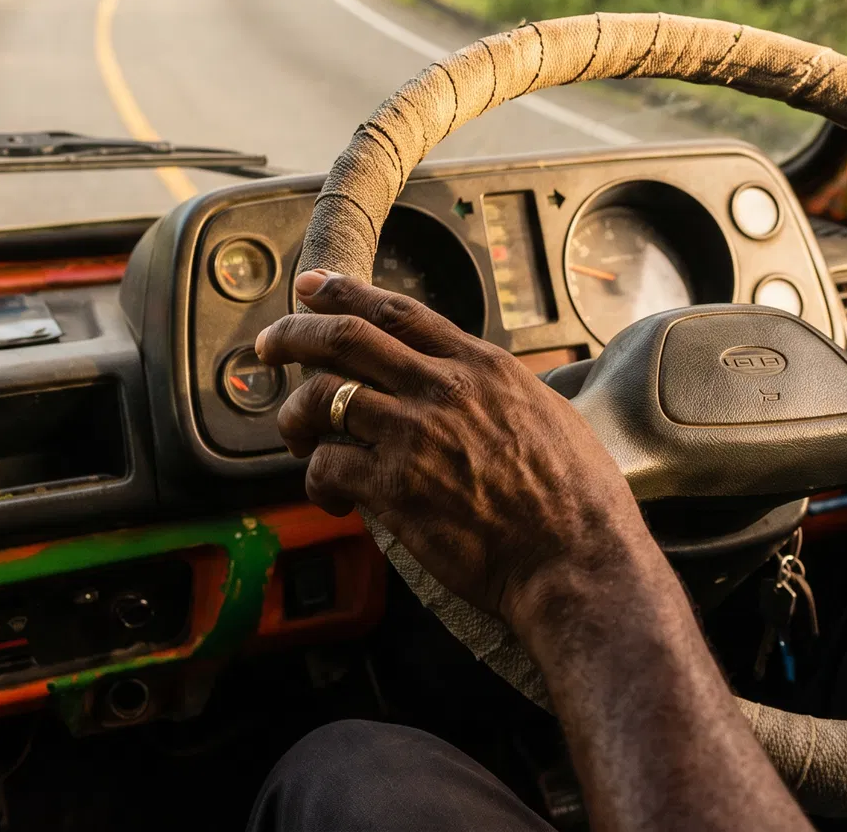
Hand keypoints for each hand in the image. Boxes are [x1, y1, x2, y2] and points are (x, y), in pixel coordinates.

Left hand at [256, 270, 658, 632]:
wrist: (577, 560)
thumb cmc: (577, 499)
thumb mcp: (546, 413)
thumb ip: (497, 390)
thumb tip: (471, 385)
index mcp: (482, 366)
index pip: (398, 310)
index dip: (346, 292)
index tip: (314, 287)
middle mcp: (443, 388)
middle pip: (345, 338)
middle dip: (294, 333)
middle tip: (269, 344)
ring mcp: (415, 435)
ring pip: (323, 398)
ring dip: (296, 416)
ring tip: (295, 436)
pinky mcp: (395, 488)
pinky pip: (328, 466)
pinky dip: (318, 479)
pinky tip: (333, 497)